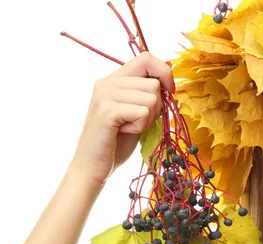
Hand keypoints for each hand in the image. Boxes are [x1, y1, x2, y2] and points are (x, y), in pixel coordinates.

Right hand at [69, 51, 173, 184]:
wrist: (93, 166)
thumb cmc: (117, 142)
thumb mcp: (137, 112)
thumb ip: (148, 93)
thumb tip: (169, 70)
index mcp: (114, 79)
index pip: (146, 58)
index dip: (164, 73)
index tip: (169, 92)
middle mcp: (107, 82)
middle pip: (154, 83)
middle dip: (156, 107)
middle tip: (138, 121)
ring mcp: (105, 94)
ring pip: (152, 98)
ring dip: (147, 119)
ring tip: (128, 127)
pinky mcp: (107, 110)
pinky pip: (143, 112)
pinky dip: (140, 127)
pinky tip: (123, 132)